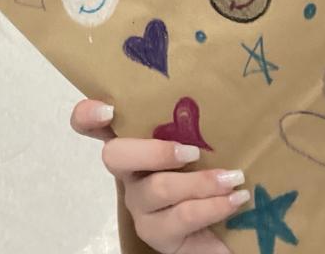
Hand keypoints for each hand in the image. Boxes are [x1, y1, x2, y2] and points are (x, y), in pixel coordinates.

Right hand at [71, 100, 244, 253]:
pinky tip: (235, 198)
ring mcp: (140, 206)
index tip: (108, 110)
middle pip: (114, 156)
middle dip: (154, 151)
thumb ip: (201, 122)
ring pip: (156, 188)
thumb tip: (219, 90)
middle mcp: (130, 174)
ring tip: (232, 178)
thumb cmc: (215, 177)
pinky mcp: (157, 234)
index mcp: (137, 143)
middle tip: (194, 152)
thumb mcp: (208, 143)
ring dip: (200, 181)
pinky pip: (181, 216)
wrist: (230, 231)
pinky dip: (213, 205)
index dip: (88, 116)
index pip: (94, 126)